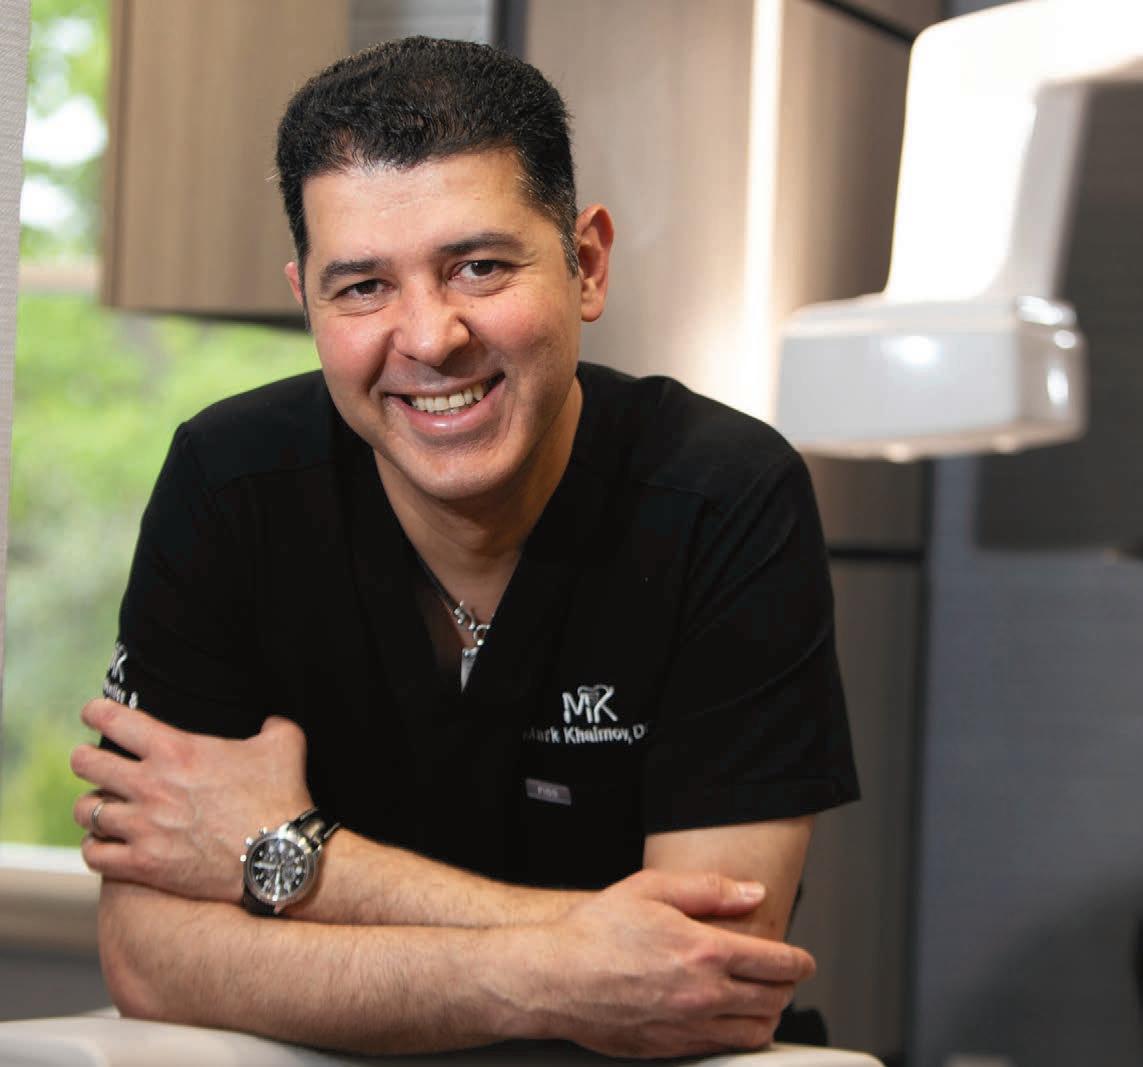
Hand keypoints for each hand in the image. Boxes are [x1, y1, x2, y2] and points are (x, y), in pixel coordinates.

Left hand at [71, 699, 312, 901]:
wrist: (279, 857)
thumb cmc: (281, 796)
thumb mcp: (285, 744)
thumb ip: (272, 724)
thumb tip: (270, 720)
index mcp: (177, 750)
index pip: (115, 721)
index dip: (96, 712)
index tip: (93, 713)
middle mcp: (151, 785)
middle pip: (87, 764)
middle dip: (85, 758)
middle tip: (89, 760)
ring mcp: (144, 827)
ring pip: (86, 811)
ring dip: (91, 806)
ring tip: (98, 806)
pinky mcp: (144, 865)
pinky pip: (95, 855)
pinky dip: (95, 847)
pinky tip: (105, 843)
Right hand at [519, 868, 815, 1057]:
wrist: (554, 978)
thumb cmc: (596, 931)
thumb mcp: (651, 889)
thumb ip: (709, 890)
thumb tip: (751, 892)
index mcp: (704, 951)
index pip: (775, 963)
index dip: (798, 961)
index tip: (802, 960)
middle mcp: (703, 994)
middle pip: (772, 1001)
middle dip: (786, 988)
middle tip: (783, 976)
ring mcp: (687, 1027)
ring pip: (753, 1033)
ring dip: (767, 1017)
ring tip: (761, 1001)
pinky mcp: (670, 1048)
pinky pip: (722, 1049)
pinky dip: (736, 1036)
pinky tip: (727, 1020)